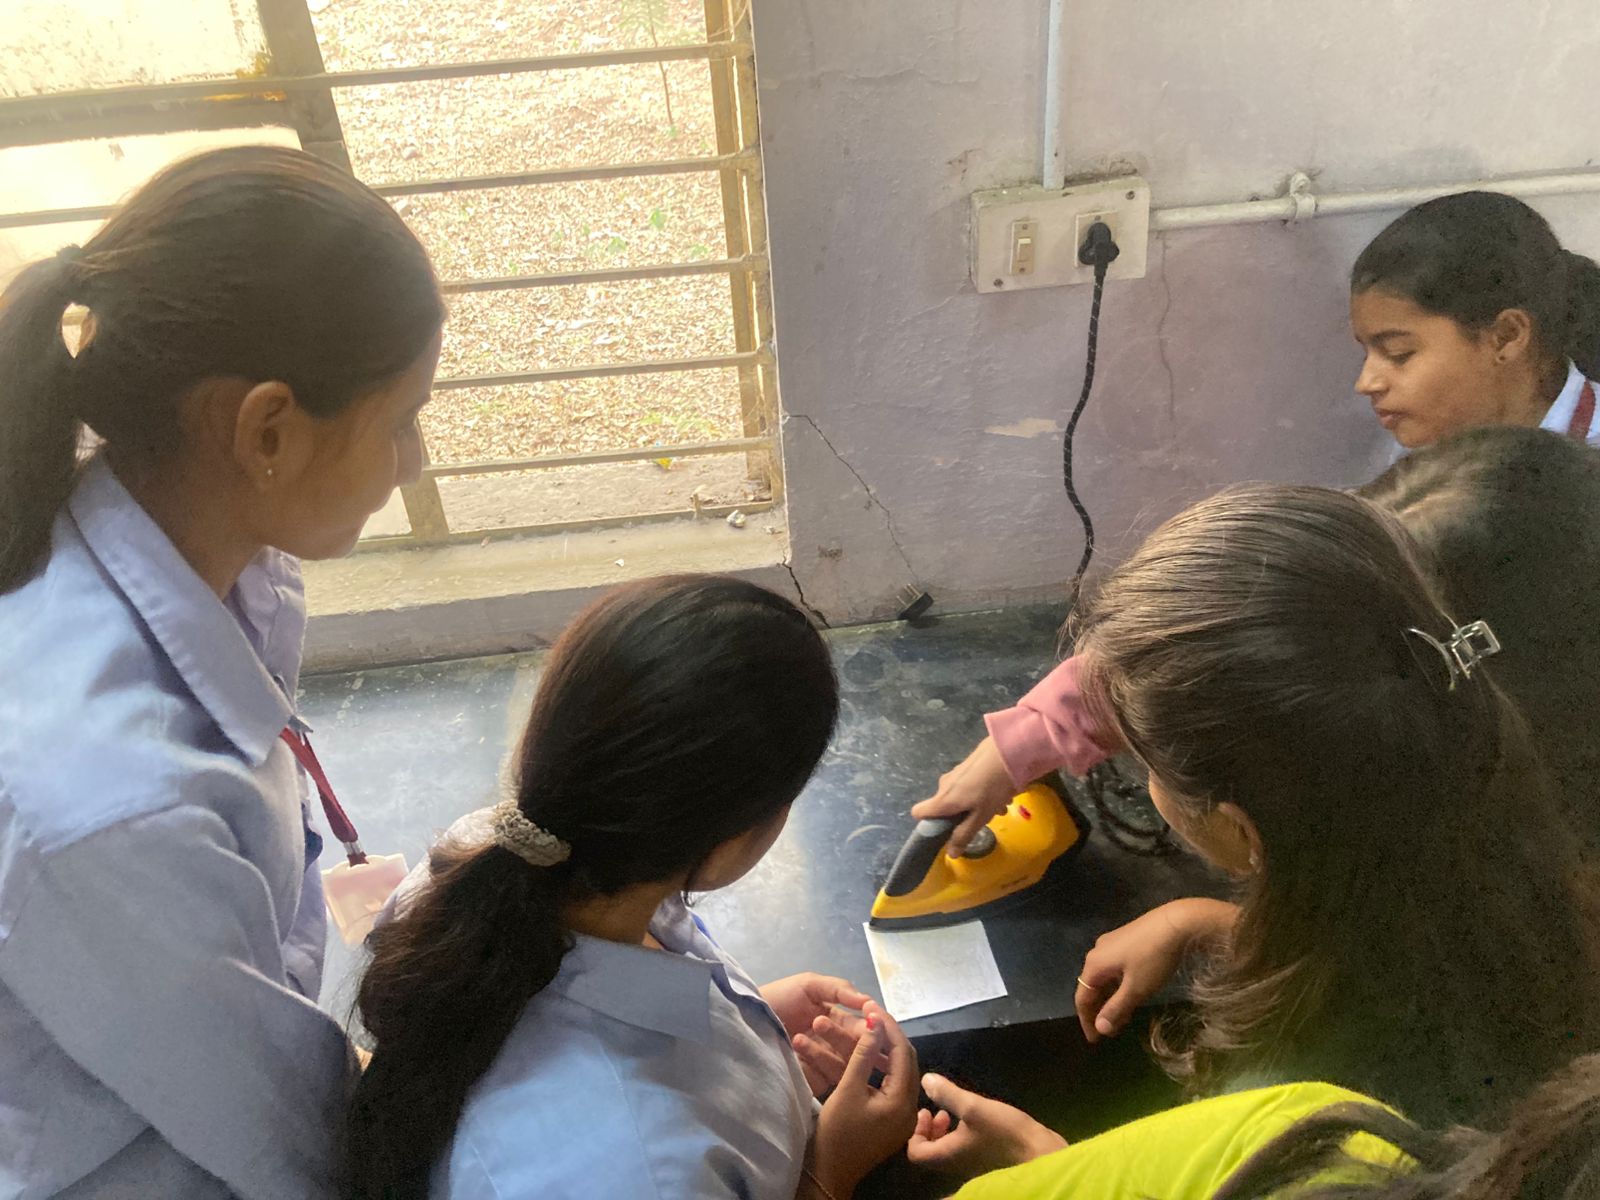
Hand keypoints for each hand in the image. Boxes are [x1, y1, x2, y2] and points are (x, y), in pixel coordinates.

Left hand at [762, 974, 874, 1094]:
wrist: (747, 1018)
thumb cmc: (779, 998)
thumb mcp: (809, 985)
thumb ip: (840, 989)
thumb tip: (870, 1002)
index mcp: (841, 1022)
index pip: (864, 1030)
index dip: (871, 1027)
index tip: (868, 1021)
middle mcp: (837, 1046)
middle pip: (856, 1051)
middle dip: (841, 1037)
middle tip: (818, 1023)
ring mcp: (825, 1066)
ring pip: (841, 1066)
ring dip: (821, 1051)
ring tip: (796, 1036)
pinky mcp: (811, 1082)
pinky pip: (823, 1079)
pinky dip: (811, 1065)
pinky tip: (792, 1050)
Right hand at [809, 1002, 918, 1196]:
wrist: (829, 1172)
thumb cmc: (837, 1132)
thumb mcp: (848, 1089)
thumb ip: (863, 1054)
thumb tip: (875, 1023)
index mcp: (903, 1101)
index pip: (903, 1053)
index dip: (888, 1026)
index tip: (872, 1006)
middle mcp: (910, 1107)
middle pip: (904, 1060)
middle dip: (888, 1035)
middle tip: (871, 1012)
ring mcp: (903, 1114)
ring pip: (897, 1070)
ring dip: (883, 1049)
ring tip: (868, 1026)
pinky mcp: (892, 1118)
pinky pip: (891, 1083)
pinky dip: (880, 1066)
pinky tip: (867, 1051)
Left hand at [905, 1073, 1064, 1173]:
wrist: (1041, 1154)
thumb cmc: (1005, 1133)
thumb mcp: (973, 1107)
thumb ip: (947, 1094)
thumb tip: (925, 1080)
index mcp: (947, 1155)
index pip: (914, 1153)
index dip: (915, 1131)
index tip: (925, 1110)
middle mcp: (955, 1164)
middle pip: (929, 1152)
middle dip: (928, 1129)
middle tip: (937, 1109)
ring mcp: (971, 1163)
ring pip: (946, 1149)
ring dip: (943, 1130)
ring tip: (952, 1110)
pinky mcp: (985, 1158)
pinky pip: (962, 1148)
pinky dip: (958, 1132)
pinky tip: (972, 1115)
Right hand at [910, 737, 1015, 856]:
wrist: (1008, 751)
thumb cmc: (992, 788)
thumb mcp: (980, 817)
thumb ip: (964, 835)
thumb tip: (950, 853)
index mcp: (943, 800)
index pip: (918, 812)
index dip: (928, 823)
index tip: (946, 829)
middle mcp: (944, 785)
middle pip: (945, 806)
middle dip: (964, 815)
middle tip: (986, 818)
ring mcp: (956, 773)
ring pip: (961, 795)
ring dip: (978, 804)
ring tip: (1002, 804)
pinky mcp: (968, 765)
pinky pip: (970, 784)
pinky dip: (982, 791)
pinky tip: (1003, 791)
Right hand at [1075, 898, 1239, 1042]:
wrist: (1177, 922)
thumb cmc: (1153, 958)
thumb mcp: (1136, 989)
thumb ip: (1116, 1009)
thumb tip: (1099, 1028)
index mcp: (1094, 964)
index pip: (1082, 998)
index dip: (1087, 1021)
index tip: (1095, 1041)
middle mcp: (1097, 952)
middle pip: (1091, 987)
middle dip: (1100, 1011)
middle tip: (1112, 1031)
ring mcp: (1111, 943)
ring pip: (1104, 977)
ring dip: (1111, 999)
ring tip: (1124, 1016)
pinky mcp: (1125, 938)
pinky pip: (1114, 968)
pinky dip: (1118, 985)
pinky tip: (1132, 992)